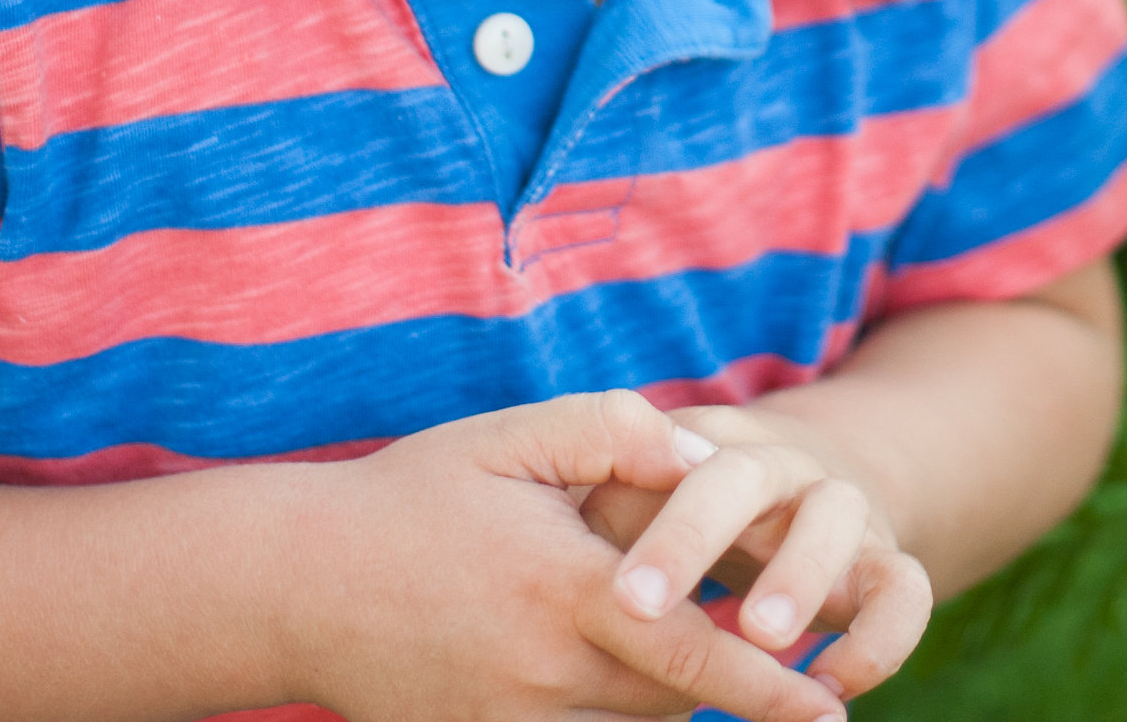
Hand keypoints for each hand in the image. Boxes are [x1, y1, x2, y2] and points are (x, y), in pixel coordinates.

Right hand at [274, 389, 845, 721]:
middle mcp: (541, 672)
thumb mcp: (511, 439)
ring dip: (661, 702)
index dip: (768, 687)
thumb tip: (704, 459)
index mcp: (563, 590)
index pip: (691, 653)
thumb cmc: (414, 498)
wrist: (297, 583)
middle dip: (723, 679)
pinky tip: (608, 684)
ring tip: (661, 650)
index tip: (829, 710)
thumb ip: (616, 432)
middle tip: (762, 649)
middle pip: (673, 701)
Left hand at [583, 406, 933, 705]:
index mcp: (709, 443)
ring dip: (801, 576)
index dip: (654, 525)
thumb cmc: (687, 501)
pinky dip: (880, 639)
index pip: (676, 459)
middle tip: (647, 610)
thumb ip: (605, 504)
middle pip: (745, 478)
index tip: (621, 595)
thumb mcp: (643, 491)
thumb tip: (567, 544)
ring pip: (837, 519)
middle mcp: (779, 466)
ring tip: (759, 639)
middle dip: (695, 540)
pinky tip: (830, 684)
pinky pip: (907, 592)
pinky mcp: (887, 564)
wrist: (807, 486)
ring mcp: (841, 510)